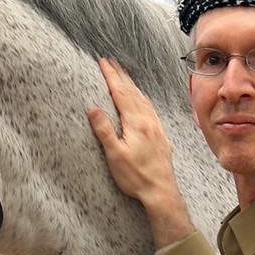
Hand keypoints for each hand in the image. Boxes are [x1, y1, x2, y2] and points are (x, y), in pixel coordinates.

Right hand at [86, 58, 192, 247]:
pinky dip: (144, 100)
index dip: (111, 77)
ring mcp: (157, 128)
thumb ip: (104, 130)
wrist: (161, 192)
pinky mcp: (162, 137)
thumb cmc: (136, 177)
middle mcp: (149, 121)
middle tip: (111, 62)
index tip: (103, 63)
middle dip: (121, 76)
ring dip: (133, 86)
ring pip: (144, 100)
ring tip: (124, 76)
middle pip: (133, 93)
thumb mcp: (115, 155)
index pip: (121, 93)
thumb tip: (93, 108)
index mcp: (136, 123)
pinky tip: (143, 101)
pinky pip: (151, 110)